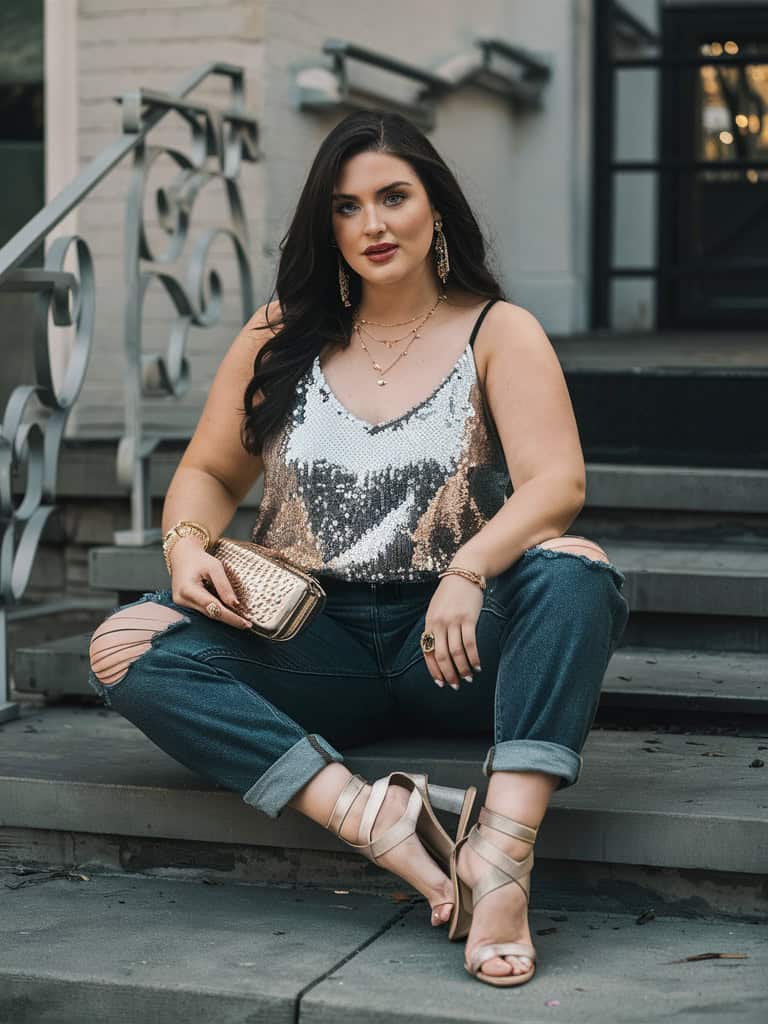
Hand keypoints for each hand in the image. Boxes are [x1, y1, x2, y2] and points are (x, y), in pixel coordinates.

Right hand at [168, 537, 252, 629]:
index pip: (213, 607)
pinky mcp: (185, 605)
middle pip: (210, 614)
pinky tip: (229, 613)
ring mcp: (182, 604)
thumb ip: (224, 586)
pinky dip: (217, 612)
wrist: (182, 556)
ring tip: (241, 620)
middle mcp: (182, 600)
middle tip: (247, 625)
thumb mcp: (215, 567)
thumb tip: (235, 605)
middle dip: (229, 620)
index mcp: (188, 589)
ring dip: (224, 617)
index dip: (230, 617)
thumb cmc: (199, 560)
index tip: (245, 623)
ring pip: (207, 614)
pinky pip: (204, 611)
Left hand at [422, 574, 482, 689]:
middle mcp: (439, 623)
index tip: (441, 683)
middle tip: (455, 685)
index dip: (434, 670)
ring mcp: (453, 621)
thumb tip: (438, 650)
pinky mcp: (468, 618)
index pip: (427, 652)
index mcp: (429, 622)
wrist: (465, 571)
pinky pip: (470, 644)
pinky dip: (474, 658)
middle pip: (441, 656)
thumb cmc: (452, 593)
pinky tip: (478, 666)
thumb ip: (436, 627)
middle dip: (448, 674)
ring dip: (463, 669)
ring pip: (456, 653)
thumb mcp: (437, 609)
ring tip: (469, 678)